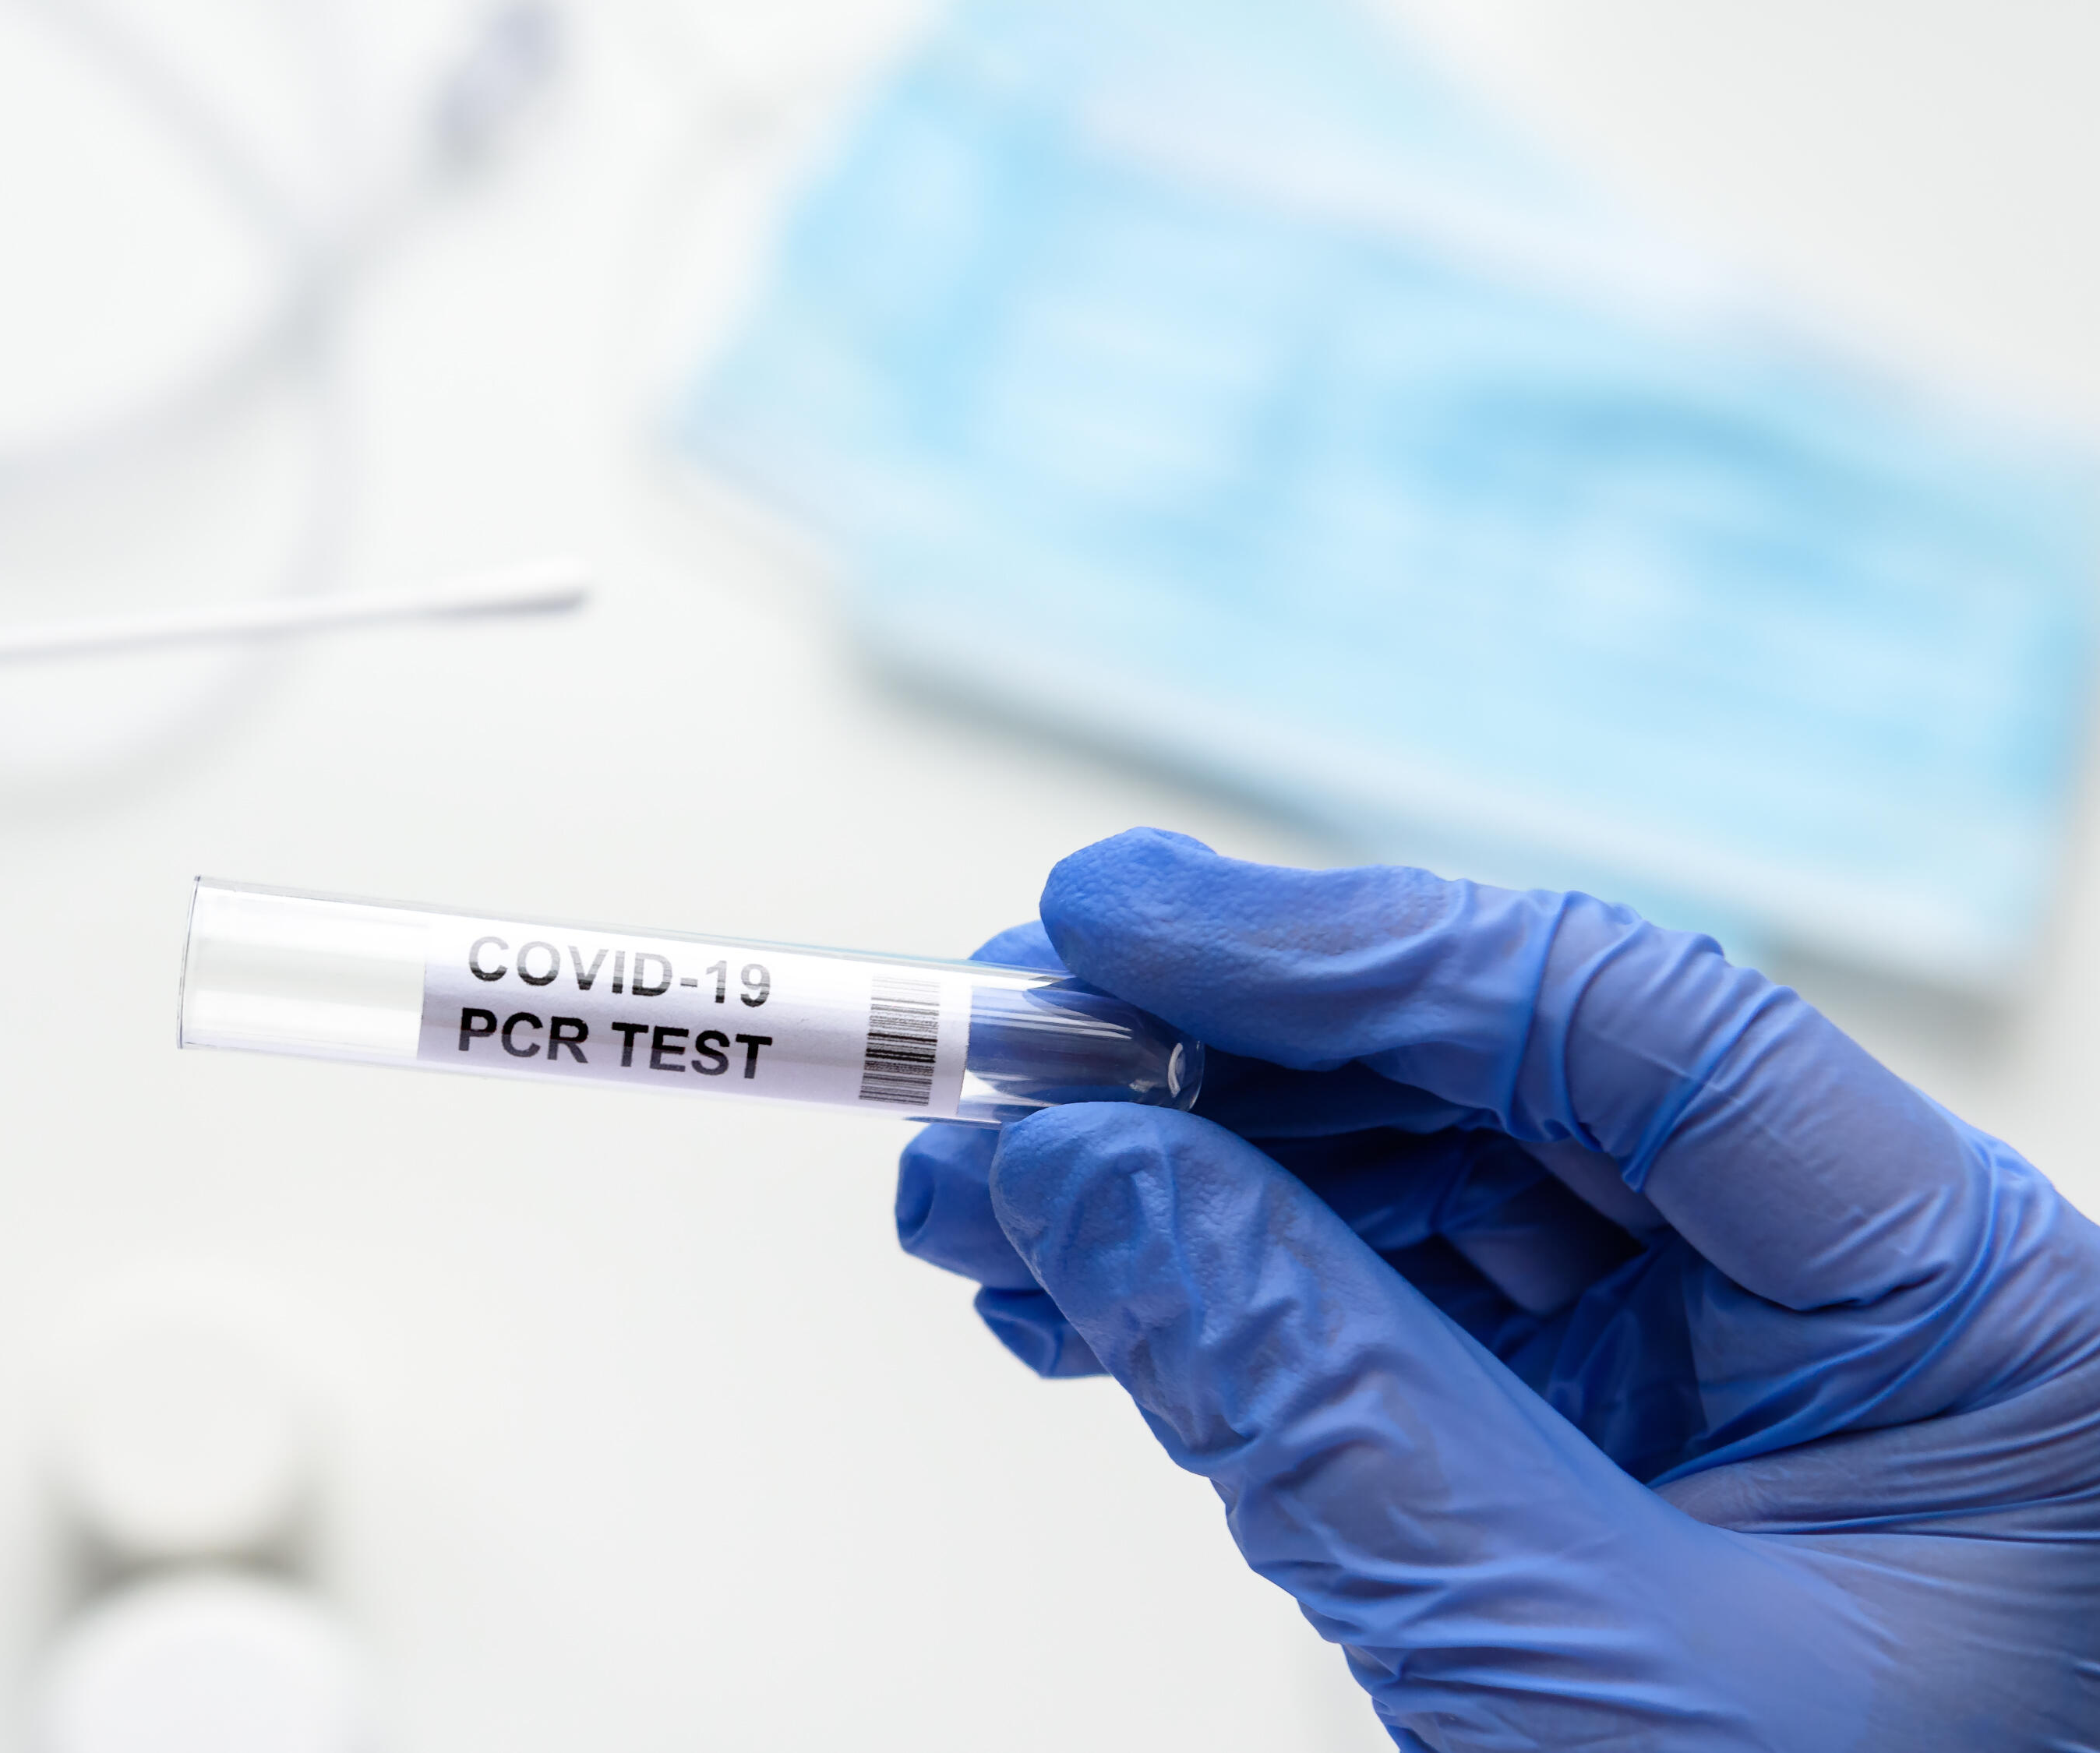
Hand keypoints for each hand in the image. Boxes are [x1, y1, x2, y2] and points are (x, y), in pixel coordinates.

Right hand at [897, 829, 2099, 1749]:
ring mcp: (1708, 1374)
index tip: (1113, 927)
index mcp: (1963, 1306)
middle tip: (995, 1054)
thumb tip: (1083, 1172)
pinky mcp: (1587, 1451)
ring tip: (978, 1198)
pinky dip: (1210, 1299)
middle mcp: (1840, 1300)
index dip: (1351, 948)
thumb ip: (1322, 1399)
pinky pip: (1382, 1314)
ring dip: (1175, 1181)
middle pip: (1498, 1081)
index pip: (1640, 1024)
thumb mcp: (1577, 1662)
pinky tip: (1067, 1294)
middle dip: (1217, 1067)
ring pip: (1412, 1188)